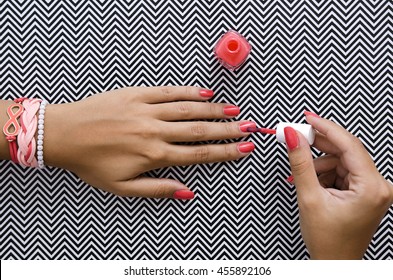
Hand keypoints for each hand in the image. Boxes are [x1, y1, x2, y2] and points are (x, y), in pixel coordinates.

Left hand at [43, 86, 255, 197]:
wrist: (63, 134)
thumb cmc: (91, 162)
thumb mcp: (122, 187)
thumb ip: (157, 189)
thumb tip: (186, 192)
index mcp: (153, 154)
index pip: (199, 153)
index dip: (225, 152)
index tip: (244, 148)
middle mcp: (155, 130)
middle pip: (200, 130)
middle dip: (229, 130)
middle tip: (250, 127)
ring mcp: (146, 109)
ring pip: (189, 109)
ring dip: (215, 110)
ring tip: (235, 111)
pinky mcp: (136, 94)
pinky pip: (168, 91)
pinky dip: (189, 92)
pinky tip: (205, 93)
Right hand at [285, 112, 392, 258]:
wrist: (334, 263)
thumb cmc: (328, 241)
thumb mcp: (309, 197)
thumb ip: (300, 163)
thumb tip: (293, 137)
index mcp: (371, 188)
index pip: (349, 145)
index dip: (326, 128)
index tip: (308, 118)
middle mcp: (377, 186)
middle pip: (345, 151)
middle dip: (319, 146)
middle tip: (297, 138)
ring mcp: (372, 189)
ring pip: (341, 160)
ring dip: (320, 164)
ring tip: (304, 177)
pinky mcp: (364, 192)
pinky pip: (342, 171)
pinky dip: (325, 173)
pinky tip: (314, 183)